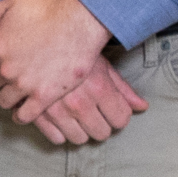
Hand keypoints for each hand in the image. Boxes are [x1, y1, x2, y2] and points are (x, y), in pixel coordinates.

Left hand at [0, 0, 143, 135]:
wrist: (81, 20)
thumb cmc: (50, 7)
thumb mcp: (13, 1)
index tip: (10, 56)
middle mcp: (5, 68)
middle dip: (2, 76)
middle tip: (17, 72)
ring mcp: (23, 85)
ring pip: (4, 100)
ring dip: (9, 97)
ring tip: (18, 94)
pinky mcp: (42, 97)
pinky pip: (24, 116)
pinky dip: (21, 115)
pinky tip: (24, 111)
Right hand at [26, 59, 149, 144]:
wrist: (34, 37)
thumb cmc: (73, 48)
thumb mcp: (101, 63)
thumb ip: (123, 88)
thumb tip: (143, 107)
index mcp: (99, 88)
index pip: (121, 120)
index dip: (119, 114)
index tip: (112, 107)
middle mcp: (79, 102)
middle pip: (102, 133)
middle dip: (101, 123)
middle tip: (94, 110)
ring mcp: (56, 111)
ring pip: (79, 139)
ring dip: (80, 129)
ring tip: (76, 113)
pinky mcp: (36, 115)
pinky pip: (56, 139)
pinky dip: (60, 131)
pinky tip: (60, 118)